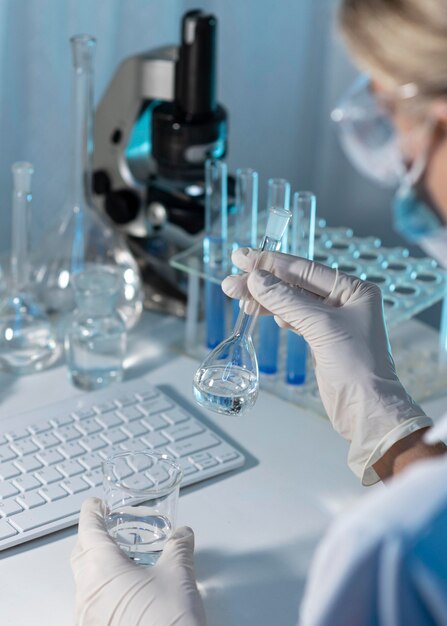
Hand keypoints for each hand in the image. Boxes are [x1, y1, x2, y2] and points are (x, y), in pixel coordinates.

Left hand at [71, 498, 206, 625]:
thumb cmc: (168, 623)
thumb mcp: (179, 574)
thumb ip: (179, 547)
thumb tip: (183, 535)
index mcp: (102, 569)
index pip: (88, 530)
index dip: (92, 512)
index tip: (95, 503)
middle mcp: (87, 592)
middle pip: (80, 554)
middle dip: (92, 537)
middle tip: (108, 527)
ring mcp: (88, 617)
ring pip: (84, 580)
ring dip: (97, 564)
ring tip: (121, 559)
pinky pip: (91, 603)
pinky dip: (103, 588)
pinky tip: (125, 591)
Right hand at [223, 248, 431, 484]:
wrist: (365, 408)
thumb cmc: (358, 366)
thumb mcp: (321, 325)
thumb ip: (286, 300)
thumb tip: (257, 279)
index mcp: (353, 290)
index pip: (305, 269)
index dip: (272, 263)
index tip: (244, 258)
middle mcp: (344, 302)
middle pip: (294, 285)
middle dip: (262, 283)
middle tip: (231, 281)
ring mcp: (332, 321)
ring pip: (291, 302)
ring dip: (264, 300)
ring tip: (237, 296)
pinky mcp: (321, 340)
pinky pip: (294, 319)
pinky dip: (276, 314)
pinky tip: (262, 310)